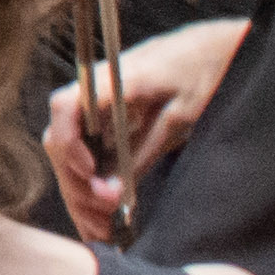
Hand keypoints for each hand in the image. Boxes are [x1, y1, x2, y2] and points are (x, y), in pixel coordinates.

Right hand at [46, 15, 243, 234]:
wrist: (214, 46)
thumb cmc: (201, 73)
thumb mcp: (182, 116)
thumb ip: (145, 150)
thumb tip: (115, 192)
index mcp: (111, 81)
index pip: (65, 106)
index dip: (69, 144)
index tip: (92, 176)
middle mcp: (93, 92)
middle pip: (60, 138)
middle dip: (75, 183)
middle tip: (103, 219)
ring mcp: (97, 106)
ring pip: (67, 151)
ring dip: (79, 190)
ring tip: (101, 228)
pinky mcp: (107, 119)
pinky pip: (86, 151)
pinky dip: (89, 182)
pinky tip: (102, 212)